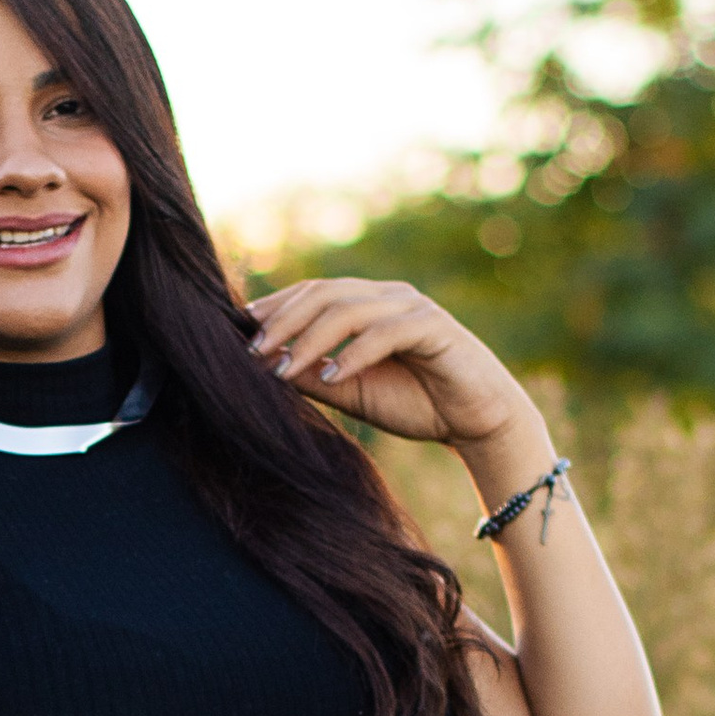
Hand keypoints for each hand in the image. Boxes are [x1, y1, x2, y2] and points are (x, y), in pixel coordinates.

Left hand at [244, 275, 537, 463]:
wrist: (476, 423)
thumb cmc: (415, 403)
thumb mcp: (350, 391)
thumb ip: (312, 375)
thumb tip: (263, 368)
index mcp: (366, 304)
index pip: (311, 293)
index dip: (274, 309)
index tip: (238, 334)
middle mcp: (387, 297)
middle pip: (323, 293)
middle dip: (283, 321)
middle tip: (252, 351)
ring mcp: (411, 308)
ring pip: (348, 308)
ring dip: (310, 339)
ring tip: (283, 369)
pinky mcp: (434, 328)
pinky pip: (385, 333)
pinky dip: (355, 354)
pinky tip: (332, 377)